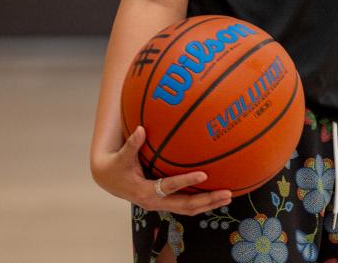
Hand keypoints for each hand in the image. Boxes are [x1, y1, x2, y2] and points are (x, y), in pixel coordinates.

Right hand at [92, 125, 231, 214]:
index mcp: (145, 192)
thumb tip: (142, 129)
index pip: (169, 187)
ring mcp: (161, 205)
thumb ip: (132, 144)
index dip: (186, 181)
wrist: (109, 181)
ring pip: (188, 209)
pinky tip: (215, 195)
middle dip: (207, 200)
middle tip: (226, 193)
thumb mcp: (122, 156)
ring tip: (228, 197)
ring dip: (208, 204)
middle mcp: (155, 202)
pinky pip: (185, 205)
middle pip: (185, 206)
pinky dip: (201, 202)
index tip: (204, 174)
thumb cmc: (116, 165)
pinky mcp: (165, 203)